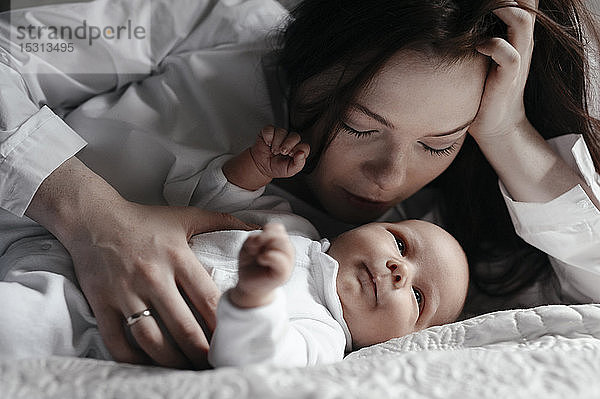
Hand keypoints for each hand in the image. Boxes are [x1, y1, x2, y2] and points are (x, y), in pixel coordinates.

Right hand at [26, 157, 256, 368]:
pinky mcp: (101, 303)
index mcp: (177, 257)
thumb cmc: (144, 219)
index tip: (232, 340)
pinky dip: (134, 359)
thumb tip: (255, 226)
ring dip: (172, 362)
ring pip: (152, 340)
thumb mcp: (185, 216)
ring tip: (186, 370)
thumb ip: (221, 221)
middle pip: (183, 327)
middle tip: (213, 365)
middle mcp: (153, 276)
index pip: (208, 299)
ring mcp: (125, 292)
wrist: (92, 217)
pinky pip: (117, 341)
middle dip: (202, 352)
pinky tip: (149, 366)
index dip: (222, 325)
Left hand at [230, 223, 294, 307]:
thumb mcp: (248, 246)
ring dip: (266, 246)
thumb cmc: (250, 265)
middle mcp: (286, 251)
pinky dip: (269, 256)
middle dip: (264, 238)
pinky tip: (261, 260)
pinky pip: (281, 259)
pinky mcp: (284, 274)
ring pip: (283, 243)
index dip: (265, 230)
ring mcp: (287, 262)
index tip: (256, 241)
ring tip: (258, 255)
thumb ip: (254, 238)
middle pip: (281, 234)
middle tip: (254, 248)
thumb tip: (261, 238)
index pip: (278, 228)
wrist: (248, 284)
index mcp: (279, 243)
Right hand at [249, 125, 309, 178]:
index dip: (299, 150)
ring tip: (273, 151)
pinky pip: (270, 129)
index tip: (292, 156)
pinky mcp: (269, 132)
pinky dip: (268, 137)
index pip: (304, 146)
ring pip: (282, 132)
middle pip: (295, 136)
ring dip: (277, 143)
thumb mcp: (289, 171)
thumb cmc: (276, 168)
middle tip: (282, 152)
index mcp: (297, 150)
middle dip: (288, 145)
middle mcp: (290, 141)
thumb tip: (301, 154)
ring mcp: (280, 135)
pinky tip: (268, 144)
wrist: (261, 167)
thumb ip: (298, 164)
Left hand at [469, 0, 538, 141]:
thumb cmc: (483, 87)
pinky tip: (478, 46)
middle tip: (479, 0)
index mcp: (515, 32)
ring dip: (502, 10)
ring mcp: (518, 58)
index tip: (480, 0)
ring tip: (480, 10)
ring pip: (522, 21)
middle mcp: (521, 41)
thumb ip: (477, 32)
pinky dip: (493, 46)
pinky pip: (510, 56)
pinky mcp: (510, 78)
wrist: (495, 124)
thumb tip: (456, 16)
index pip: (522, 0)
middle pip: (526, 2)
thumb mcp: (483, 53)